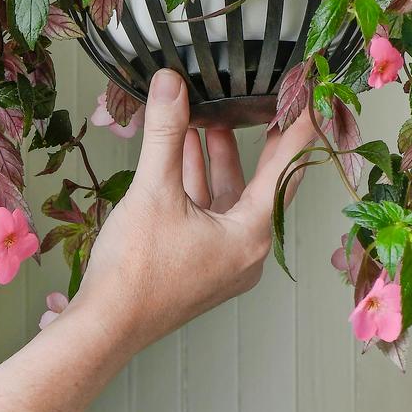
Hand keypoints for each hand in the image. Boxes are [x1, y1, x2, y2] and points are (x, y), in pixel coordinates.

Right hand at [68, 68, 319, 350]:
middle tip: (266, 106)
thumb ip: (165, 133)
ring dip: (217, 162)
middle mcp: (245, 252)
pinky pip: (209, 216)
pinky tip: (180, 159)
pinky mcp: (199, 266)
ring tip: (208, 123)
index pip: (286, 169)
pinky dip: (198, 186)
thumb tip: (169, 85)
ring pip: (230, 200)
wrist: (105, 326)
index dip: (297, 127)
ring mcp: (223, 262)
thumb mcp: (153, 190)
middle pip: (262, 184)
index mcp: (250, 235)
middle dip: (255, 142)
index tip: (306, 98)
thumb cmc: (135, 275)